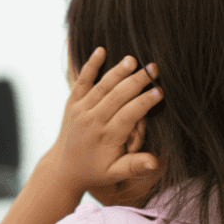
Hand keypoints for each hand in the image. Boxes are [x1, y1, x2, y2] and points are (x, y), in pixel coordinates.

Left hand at [45, 47, 162, 195]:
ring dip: (117, 72)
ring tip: (132, 59)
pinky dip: (89, 66)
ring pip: (101, 87)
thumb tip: (155, 162)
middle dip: (136, 82)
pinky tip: (100, 50)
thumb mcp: (115, 173)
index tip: (159, 92)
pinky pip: (81, 82)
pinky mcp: (72, 104)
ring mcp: (80, 110)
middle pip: (117, 96)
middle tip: (154, 68)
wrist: (64, 168)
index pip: (129, 115)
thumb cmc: (95, 170)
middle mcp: (92, 121)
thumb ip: (135, 166)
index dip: (144, 103)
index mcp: (107, 137)